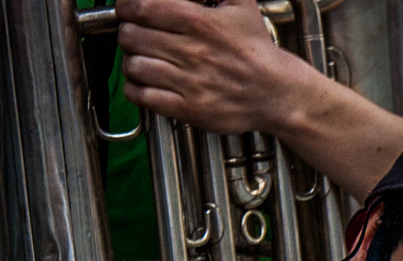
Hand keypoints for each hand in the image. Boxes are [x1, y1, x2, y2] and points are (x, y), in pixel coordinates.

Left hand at [116, 0, 307, 136]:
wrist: (276, 92)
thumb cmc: (256, 50)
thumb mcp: (240, 4)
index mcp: (200, 22)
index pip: (143, 7)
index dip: (126, 6)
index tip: (126, 8)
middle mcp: (192, 51)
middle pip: (132, 36)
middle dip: (127, 32)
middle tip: (132, 33)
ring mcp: (189, 82)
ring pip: (134, 66)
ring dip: (130, 61)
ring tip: (139, 58)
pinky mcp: (189, 109)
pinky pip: (143, 97)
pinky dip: (135, 88)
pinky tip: (142, 82)